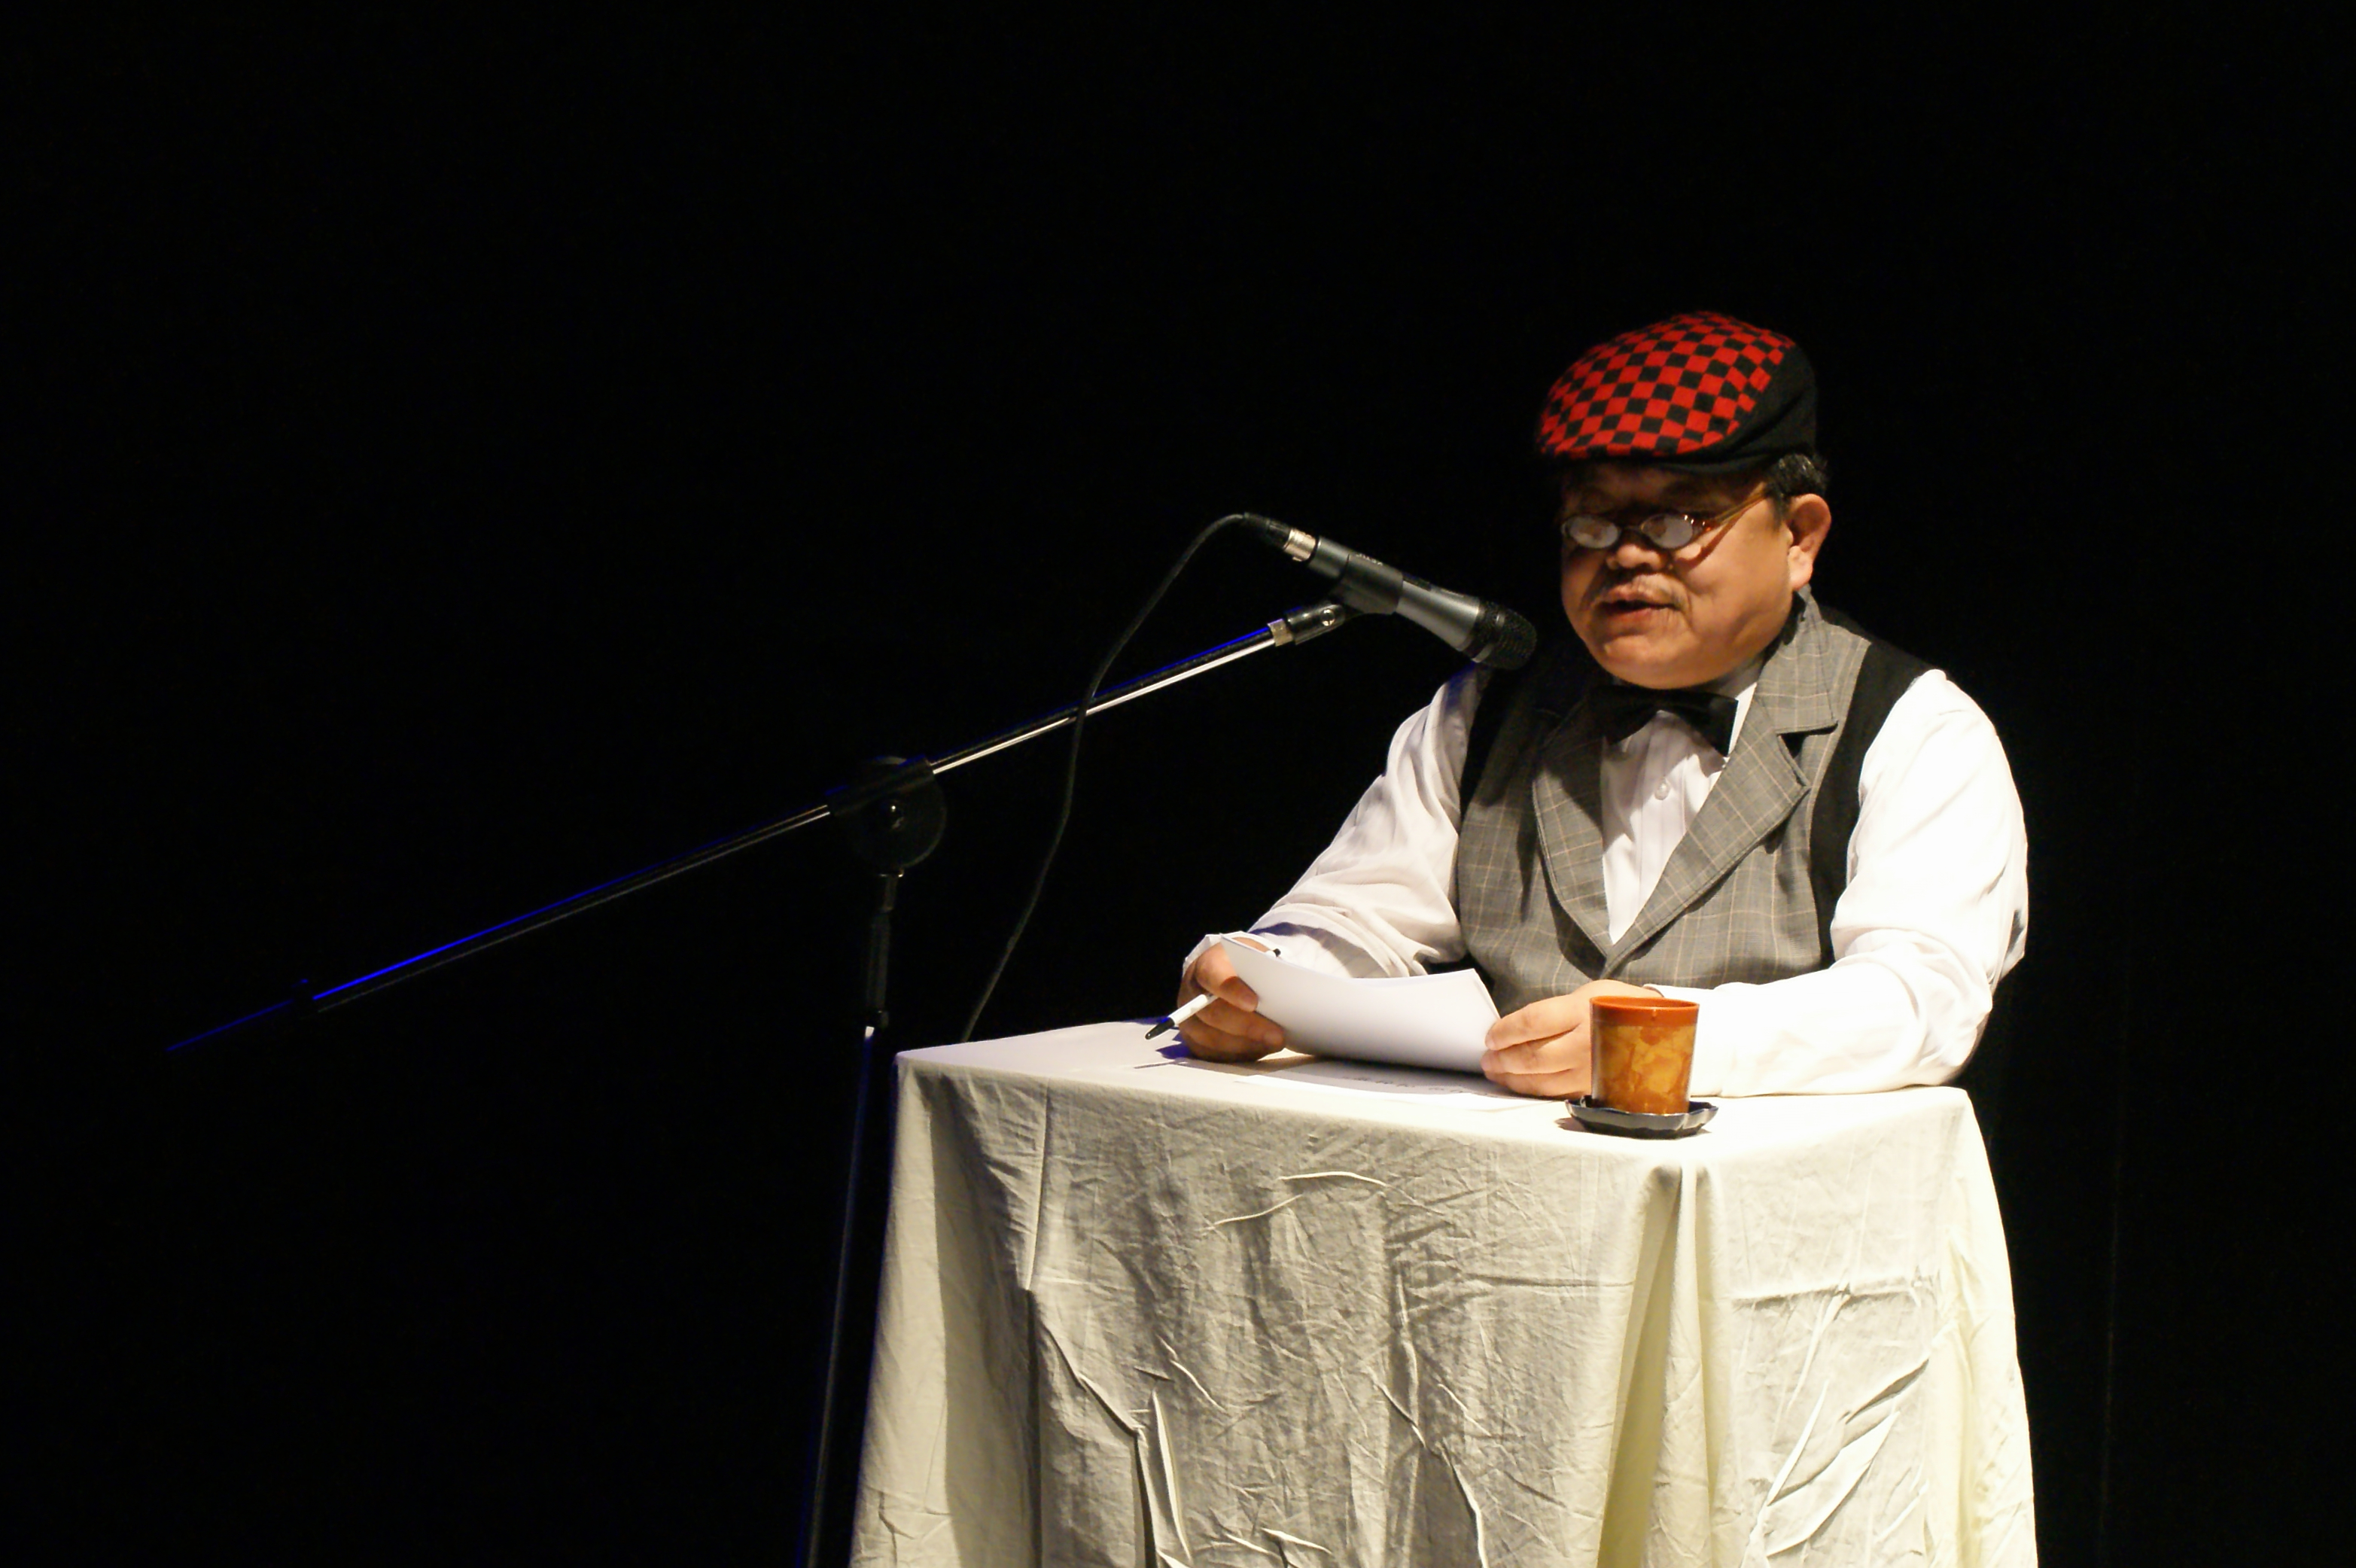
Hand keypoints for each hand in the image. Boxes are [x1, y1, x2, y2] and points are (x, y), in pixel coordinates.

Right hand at [1177, 937, 1287, 1062]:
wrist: (1229, 977)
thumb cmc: (1247, 970)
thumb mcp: (1257, 960)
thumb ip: (1265, 972)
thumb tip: (1283, 992)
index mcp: (1207, 964)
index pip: (1213, 976)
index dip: (1231, 990)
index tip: (1253, 1003)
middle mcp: (1192, 991)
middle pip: (1213, 1013)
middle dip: (1248, 1027)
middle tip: (1276, 1035)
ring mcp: (1189, 1018)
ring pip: (1211, 1038)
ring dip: (1246, 1045)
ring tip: (1273, 1044)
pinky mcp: (1193, 1040)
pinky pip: (1211, 1054)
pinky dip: (1238, 1054)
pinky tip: (1259, 1049)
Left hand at [1481, 979, 1661, 1097]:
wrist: (1664, 1032)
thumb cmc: (1621, 1006)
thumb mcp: (1592, 993)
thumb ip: (1556, 1010)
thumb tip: (1517, 1027)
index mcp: (1583, 1012)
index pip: (1531, 1023)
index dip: (1504, 1031)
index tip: (1490, 1035)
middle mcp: (1586, 1044)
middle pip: (1531, 1056)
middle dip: (1502, 1058)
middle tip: (1486, 1057)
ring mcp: (1590, 1071)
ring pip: (1540, 1081)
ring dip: (1511, 1077)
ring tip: (1495, 1070)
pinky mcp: (1595, 1090)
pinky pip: (1555, 1093)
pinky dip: (1531, 1089)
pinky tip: (1518, 1083)